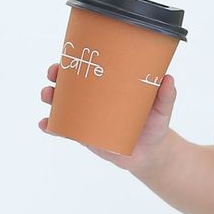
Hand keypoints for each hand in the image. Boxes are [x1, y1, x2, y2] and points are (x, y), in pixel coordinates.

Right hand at [38, 61, 176, 174]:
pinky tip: (45, 124)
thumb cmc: (155, 126)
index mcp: (110, 87)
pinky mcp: (86, 136)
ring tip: (48, 97)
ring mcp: (88, 118)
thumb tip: (168, 78)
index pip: (89, 70)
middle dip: (57, 78)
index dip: (73, 62)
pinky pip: (65, 130)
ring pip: (63, 106)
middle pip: (70, 85)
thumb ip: (166, 96)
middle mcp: (95, 100)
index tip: (65, 59)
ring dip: (51, 99)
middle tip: (54, 77)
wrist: (151, 154)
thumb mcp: (162, 109)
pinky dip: (52, 127)